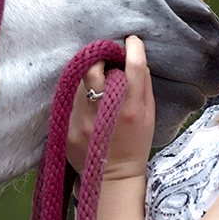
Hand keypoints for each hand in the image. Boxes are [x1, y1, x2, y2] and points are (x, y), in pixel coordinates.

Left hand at [66, 36, 155, 180]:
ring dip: (86, 74)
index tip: (130, 42)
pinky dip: (77, 92)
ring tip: (93, 78)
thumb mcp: (149, 116)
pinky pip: (70, 99)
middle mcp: (107, 112)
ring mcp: (85, 121)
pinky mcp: (69, 128)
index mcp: (132, 109)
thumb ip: (143, 87)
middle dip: (98, 57)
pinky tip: (85, 98)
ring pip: (79, 82)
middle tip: (102, 58)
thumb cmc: (135, 144)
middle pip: (94, 69)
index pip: (133, 67)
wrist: (113, 177)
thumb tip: (135, 59)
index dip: (132, 48)